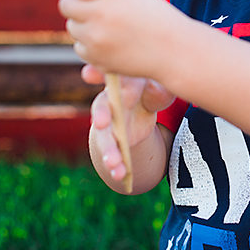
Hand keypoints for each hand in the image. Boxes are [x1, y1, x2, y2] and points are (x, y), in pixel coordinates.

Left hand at [59, 0, 183, 79]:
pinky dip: (91, 44)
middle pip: (66, 4)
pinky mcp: (96, 58)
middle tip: (91, 3)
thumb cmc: (155, 16)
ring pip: (72, 26)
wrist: (174, 50)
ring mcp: (96, 39)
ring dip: (85, 24)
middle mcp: (101, 15)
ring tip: (110, 25)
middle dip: (76, 2)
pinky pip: (80, 46)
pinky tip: (112, 42)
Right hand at [82, 64, 174, 180]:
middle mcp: (109, 101)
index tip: (87, 74)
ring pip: (104, 136)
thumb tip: (154, 89)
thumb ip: (158, 90)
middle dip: (101, 114)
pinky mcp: (112, 140)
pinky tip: (120, 175)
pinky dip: (115, 164)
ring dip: (108, 149)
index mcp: (121, 81)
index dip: (95, 73)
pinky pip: (111, 152)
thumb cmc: (152, 90)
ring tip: (113, 162)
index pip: (106, 74)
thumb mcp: (161, 89)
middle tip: (101, 123)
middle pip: (102, 107)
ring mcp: (108, 122)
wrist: (145, 107)